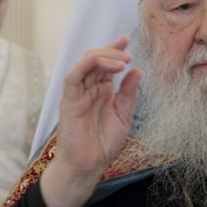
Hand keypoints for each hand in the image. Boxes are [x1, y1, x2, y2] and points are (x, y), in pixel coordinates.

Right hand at [40, 36, 141, 206]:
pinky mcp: (69, 101)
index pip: (106, 63)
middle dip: (112, 52)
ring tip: (122, 60)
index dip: (115, 49)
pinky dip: (85, 65)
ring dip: (103, 57)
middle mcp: (89, 88)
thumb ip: (129, 94)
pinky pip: (73, 77)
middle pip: (96, 58)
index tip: (127, 40)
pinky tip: (100, 63)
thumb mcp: (124, 116)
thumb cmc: (103, 144)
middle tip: (128, 55)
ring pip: (85, 64)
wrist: (89, 166)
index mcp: (102, 90)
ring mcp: (77, 93)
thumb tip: (138, 71)